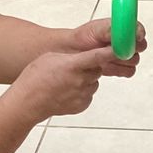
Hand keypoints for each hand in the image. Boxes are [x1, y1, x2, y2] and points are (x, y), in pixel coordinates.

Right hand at [12, 45, 131, 121]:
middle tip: (74, 67)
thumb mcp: (51, 58)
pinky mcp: (83, 104)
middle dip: (90, 66)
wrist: (28, 102)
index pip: (97, 56)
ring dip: (86, 79)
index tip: (124, 48)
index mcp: (72, 65)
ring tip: (66, 81)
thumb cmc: (35, 77)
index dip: (111, 52)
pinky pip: (89, 94)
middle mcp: (80, 80)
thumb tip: (86, 58)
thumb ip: (72, 56)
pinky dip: (82, 91)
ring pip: (93, 82)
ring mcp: (83, 94)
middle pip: (97, 69)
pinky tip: (66, 91)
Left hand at [70, 17, 146, 74]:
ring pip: (134, 60)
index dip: (138, 33)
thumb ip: (111, 29)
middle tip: (116, 50)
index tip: (133, 38)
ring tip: (106, 58)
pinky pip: (129, 71)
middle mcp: (127, 40)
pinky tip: (107, 65)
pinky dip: (119, 70)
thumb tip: (124, 30)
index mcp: (123, 26)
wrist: (74, 52)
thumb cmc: (83, 38)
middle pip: (141, 46)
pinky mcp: (122, 68)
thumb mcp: (96, 30)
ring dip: (122, 61)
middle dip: (130, 49)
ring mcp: (125, 54)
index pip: (139, 29)